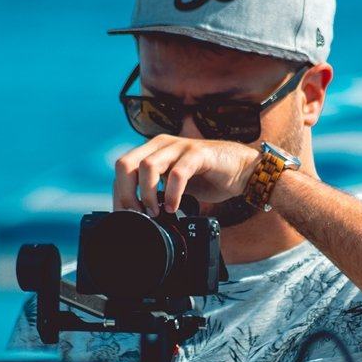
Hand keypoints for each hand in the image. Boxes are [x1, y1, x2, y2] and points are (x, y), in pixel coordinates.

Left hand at [113, 135, 259, 215]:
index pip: (122, 168)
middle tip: (136, 216)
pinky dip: (173, 194)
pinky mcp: (198, 154)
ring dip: (148, 194)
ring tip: (155, 213)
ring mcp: (180, 147)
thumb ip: (156, 192)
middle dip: (126, 193)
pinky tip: (174, 208)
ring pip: (148, 166)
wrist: (243, 170)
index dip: (119, 194)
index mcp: (152, 150)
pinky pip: (177, 173)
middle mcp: (162, 144)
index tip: (126, 216)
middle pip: (126, 164)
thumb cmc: (208, 178)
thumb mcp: (174, 185)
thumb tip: (136, 215)